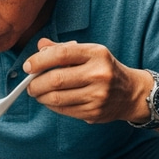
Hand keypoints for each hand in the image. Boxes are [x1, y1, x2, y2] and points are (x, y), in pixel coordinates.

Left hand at [22, 37, 145, 123]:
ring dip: (41, 96)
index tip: (28, 66)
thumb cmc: (104, 69)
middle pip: (56, 79)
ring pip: (57, 98)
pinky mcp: (94, 112)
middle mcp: (99, 74)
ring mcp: (98, 95)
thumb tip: (40, 46)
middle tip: (29, 85)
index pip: (61, 54)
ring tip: (37, 93)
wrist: (131, 93)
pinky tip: (49, 101)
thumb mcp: (89, 53)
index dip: (39, 60)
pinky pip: (64, 110)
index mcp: (96, 54)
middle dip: (36, 83)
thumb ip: (63, 49)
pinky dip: (51, 106)